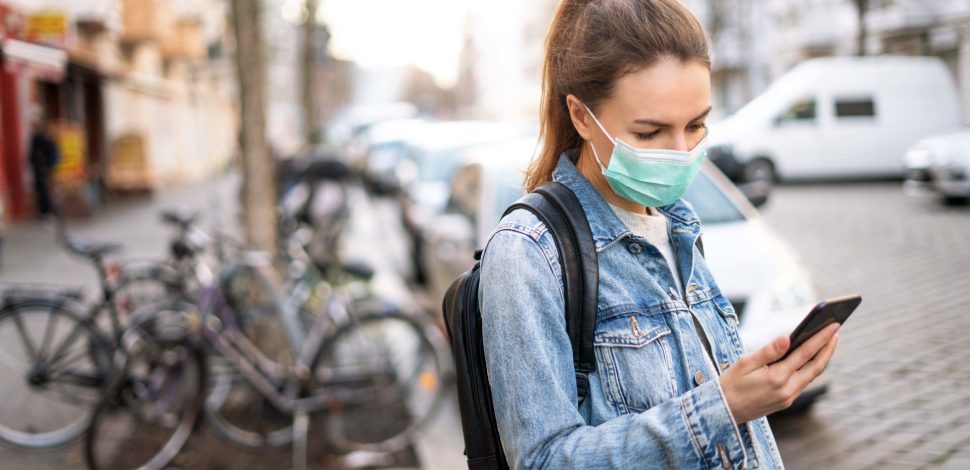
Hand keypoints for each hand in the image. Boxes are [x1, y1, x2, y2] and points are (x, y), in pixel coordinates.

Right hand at [719, 323, 839, 423]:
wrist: (724, 410)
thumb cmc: (731, 383)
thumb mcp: (744, 363)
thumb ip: (768, 351)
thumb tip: (787, 338)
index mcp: (776, 378)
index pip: (805, 354)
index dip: (821, 338)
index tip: (834, 325)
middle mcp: (787, 390)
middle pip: (816, 366)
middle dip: (828, 348)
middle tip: (836, 330)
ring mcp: (788, 398)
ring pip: (812, 375)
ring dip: (822, 358)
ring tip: (827, 341)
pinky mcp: (786, 401)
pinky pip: (804, 382)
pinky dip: (811, 368)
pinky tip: (811, 357)